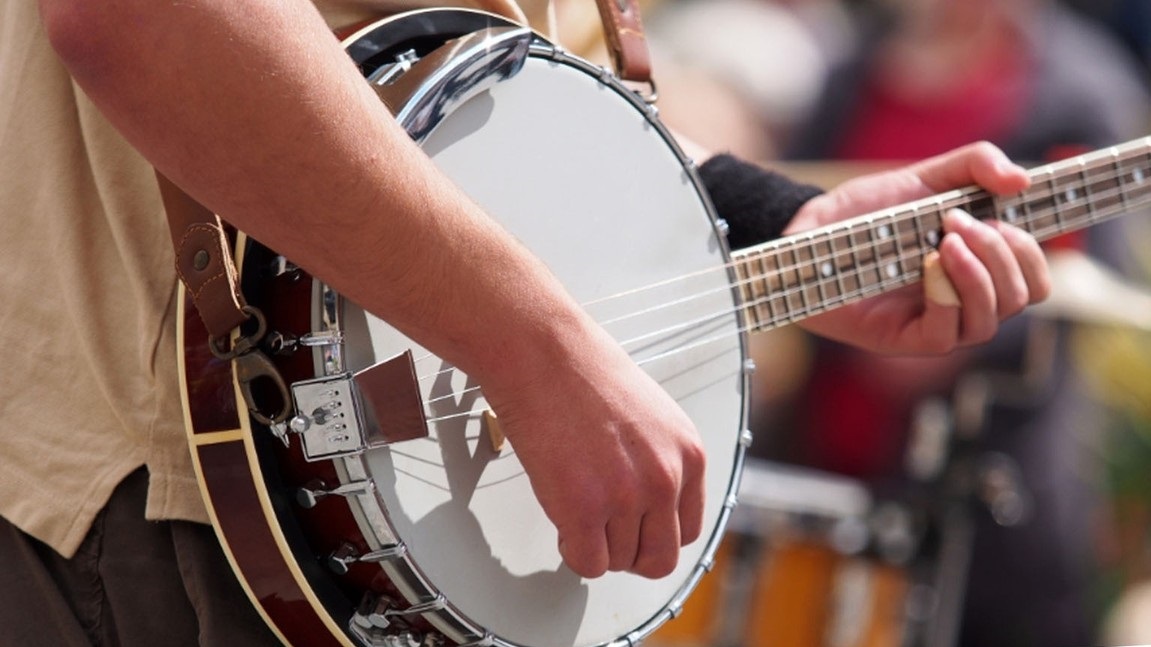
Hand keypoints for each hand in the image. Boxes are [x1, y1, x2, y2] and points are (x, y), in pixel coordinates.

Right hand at [480, 316, 705, 579]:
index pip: (688, 530)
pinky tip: (563, 520)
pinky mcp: (583, 508)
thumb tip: (648, 503)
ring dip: (594, 543)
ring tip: (576, 508)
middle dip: (629, 553)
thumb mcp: (652, 417)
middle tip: (604, 535)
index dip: (654, 535)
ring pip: (618, 561)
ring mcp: (626, 496)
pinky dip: (572, 551)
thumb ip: (660, 461)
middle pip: (659, 557)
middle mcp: (665, 478)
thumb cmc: (583, 371)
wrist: (543, 351)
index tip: (634, 530)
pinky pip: (586, 563)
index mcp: (688, 454)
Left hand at [787, 141, 1050, 353]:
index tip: (1007, 216)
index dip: (1033, 252)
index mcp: (977, 266)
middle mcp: (963, 298)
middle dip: (1002, 254)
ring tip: (945, 240)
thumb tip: (1022, 180)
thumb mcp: (924, 176)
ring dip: (978, 275)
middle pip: (1021, 297)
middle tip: (959, 222)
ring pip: (989, 319)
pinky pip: (946, 334)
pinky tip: (929, 267)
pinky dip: (948, 298)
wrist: (809, 228)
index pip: (1034, 278)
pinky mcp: (903, 339)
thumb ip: (975, 165)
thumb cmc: (867, 211)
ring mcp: (935, 322)